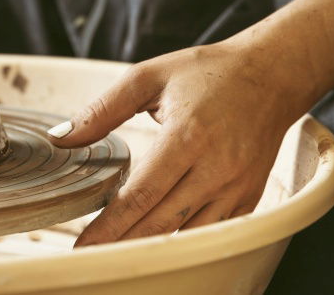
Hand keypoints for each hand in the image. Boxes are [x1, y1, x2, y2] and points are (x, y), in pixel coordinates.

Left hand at [48, 40, 310, 244]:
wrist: (271, 75)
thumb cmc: (207, 73)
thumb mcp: (147, 77)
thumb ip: (102, 110)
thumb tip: (62, 138)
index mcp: (187, 137)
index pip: (141, 195)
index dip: (109, 226)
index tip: (83, 245)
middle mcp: (215, 169)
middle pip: (161, 224)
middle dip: (123, 246)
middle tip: (90, 260)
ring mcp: (236, 188)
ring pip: (187, 235)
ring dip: (151, 249)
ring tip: (115, 255)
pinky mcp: (249, 197)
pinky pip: (212, 232)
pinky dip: (183, 242)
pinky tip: (156, 244)